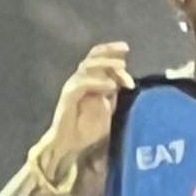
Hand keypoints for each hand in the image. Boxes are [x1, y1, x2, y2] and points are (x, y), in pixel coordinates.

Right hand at [44, 42, 134, 166]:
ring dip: (106, 64)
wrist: (70, 145)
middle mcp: (80, 80)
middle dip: (110, 52)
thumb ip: (114, 95)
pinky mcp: (68, 96)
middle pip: (93, 58)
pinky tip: (111, 85)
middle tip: (124, 52)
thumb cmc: (88, 129)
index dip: (112, 52)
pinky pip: (82, 84)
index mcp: (89, 81)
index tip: (126, 49)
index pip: (99, 59)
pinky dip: (97, 82)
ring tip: (121, 66)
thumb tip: (126, 81)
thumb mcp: (108, 109)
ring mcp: (73, 87)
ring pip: (87, 67)